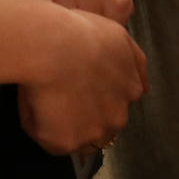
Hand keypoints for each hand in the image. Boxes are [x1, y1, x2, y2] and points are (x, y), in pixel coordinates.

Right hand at [17, 3, 146, 155]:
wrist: (52, 47)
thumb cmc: (81, 34)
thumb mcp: (121, 38)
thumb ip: (135, 63)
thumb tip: (143, 86)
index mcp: (132, 90)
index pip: (119, 105)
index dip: (99, 100)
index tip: (82, 90)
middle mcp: (118, 117)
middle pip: (104, 126)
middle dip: (88, 118)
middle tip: (63, 98)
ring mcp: (94, 132)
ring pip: (82, 140)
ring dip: (68, 129)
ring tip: (47, 106)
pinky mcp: (67, 143)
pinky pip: (55, 144)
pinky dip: (45, 132)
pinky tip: (36, 110)